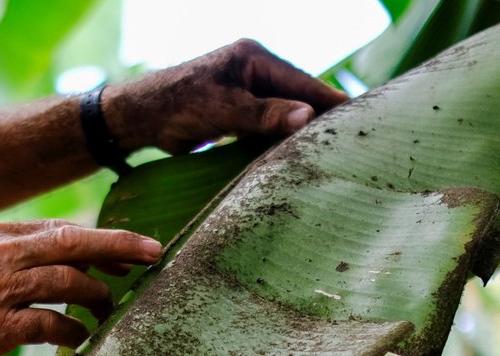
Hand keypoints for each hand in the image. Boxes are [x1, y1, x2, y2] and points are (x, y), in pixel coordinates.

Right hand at [0, 220, 161, 355]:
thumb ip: (22, 255)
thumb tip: (81, 260)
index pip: (61, 230)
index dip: (104, 241)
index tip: (136, 250)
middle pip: (72, 243)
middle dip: (119, 248)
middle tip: (155, 255)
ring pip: (67, 282)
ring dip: (97, 297)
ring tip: (109, 310)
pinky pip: (50, 324)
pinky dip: (72, 331)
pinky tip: (79, 338)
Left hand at [105, 39, 348, 153]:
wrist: (139, 117)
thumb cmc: (175, 106)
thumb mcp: (222, 110)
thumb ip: (264, 114)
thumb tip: (307, 116)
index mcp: (253, 57)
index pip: (302, 82)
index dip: (330, 102)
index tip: (360, 119)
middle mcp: (253, 69)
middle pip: (297, 95)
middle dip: (319, 118)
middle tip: (352, 141)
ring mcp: (245, 89)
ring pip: (283, 111)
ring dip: (300, 130)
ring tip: (332, 151)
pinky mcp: (236, 110)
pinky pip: (267, 123)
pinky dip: (280, 137)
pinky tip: (296, 154)